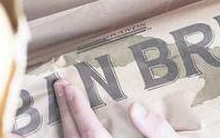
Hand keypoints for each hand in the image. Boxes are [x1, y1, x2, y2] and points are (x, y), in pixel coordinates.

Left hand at [54, 79, 177, 137]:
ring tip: (63, 103)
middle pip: (74, 137)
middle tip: (60, 87)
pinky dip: (73, 135)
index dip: (77, 109)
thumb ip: (158, 131)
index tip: (68, 88)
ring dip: (65, 124)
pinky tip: (74, 126)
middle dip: (66, 111)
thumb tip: (136, 109)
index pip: (89, 131)